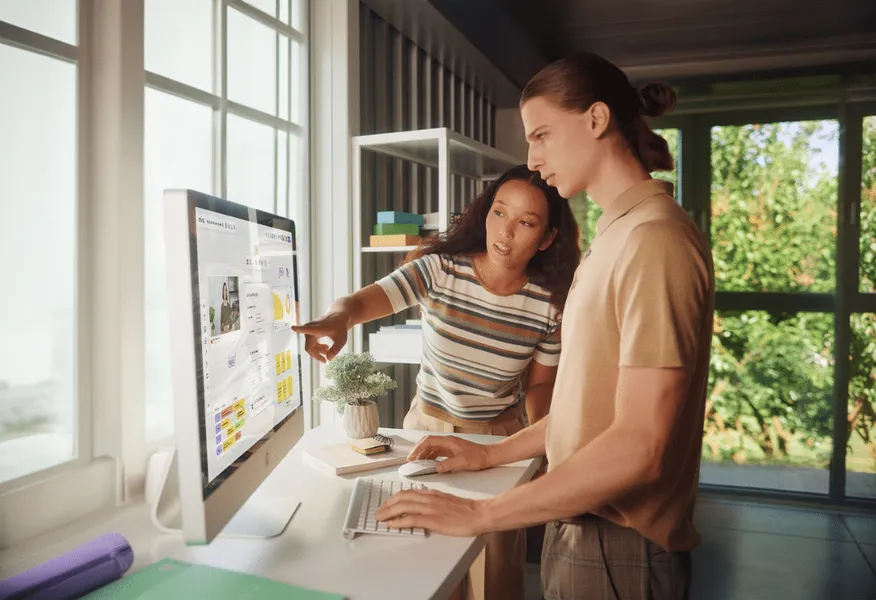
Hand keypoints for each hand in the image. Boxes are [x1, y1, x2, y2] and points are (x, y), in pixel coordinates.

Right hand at [291, 312, 348, 362]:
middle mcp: (310, 328)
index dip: (300, 329)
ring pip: (310, 346)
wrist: (338, 318)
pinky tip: (325, 348)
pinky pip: (310, 343)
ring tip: (327, 352)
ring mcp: (309, 329)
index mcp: (317, 328)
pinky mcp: (310, 331)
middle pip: (309, 346)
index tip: (293, 328)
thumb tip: (328, 359)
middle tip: (324, 361)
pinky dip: (317, 347)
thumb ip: (335, 349)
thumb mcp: (341, 339)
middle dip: (316, 354)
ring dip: (318, 351)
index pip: (307, 329)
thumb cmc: (340, 327)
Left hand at [375, 489, 489, 536]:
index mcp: (432, 494)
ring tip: (380, 517)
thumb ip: (435, 501)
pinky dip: (399, 521)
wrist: (479, 513)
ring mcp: (431, 508)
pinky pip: (412, 519)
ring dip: (389, 512)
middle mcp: (429, 498)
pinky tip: (392, 524)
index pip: (408, 493)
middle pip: (402, 498)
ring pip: (404, 506)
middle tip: (379, 511)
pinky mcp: (434, 519)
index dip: (394, 498)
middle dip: (387, 505)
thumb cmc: (467, 510)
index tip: (386, 503)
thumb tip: (423, 506)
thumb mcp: (448, 501)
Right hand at [407, 435, 491, 472]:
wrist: (489, 456)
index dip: (418, 448)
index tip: (412, 456)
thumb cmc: (478, 457)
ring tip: (417, 463)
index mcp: (448, 441)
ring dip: (423, 454)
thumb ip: (448, 464)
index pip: (428, 441)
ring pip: (432, 448)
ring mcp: (449, 446)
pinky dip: (430, 457)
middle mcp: (447, 442)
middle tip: (411, 460)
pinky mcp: (452, 451)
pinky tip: (428, 463)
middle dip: (418, 450)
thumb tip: (436, 468)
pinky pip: (437, 452)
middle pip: (428, 443)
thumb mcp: (463, 462)